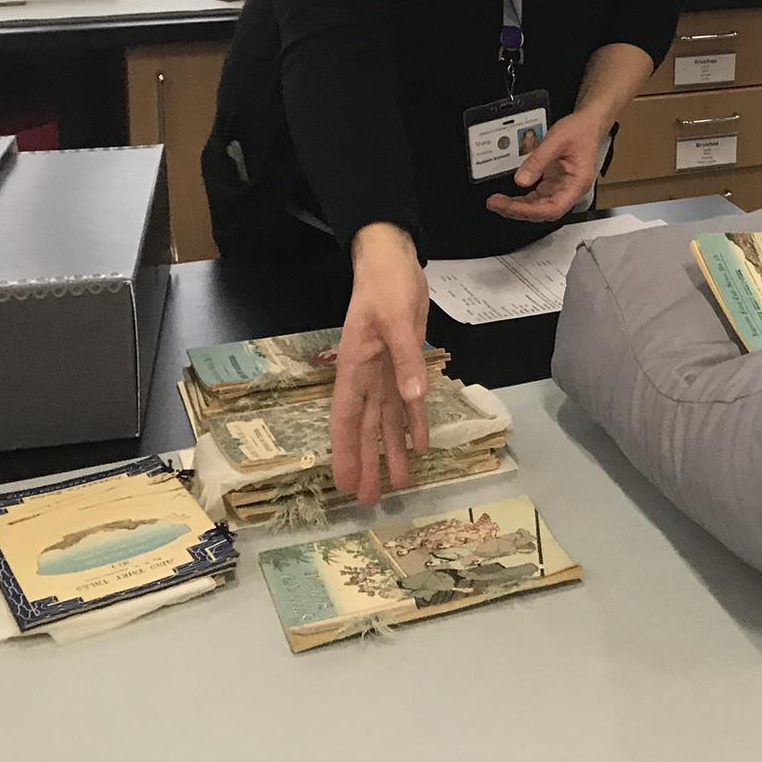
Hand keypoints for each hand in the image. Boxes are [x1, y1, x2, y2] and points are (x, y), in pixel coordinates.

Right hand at [332, 225, 432, 505]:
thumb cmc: (385, 286)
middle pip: (367, 429)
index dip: (346, 453)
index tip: (342, 484)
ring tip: (397, 484)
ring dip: (392, 450)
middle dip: (368, 464)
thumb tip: (412, 398)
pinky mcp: (405, 363)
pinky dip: (414, 422)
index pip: (348, 420)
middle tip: (368, 501)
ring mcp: (385, 372)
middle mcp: (368, 377)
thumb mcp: (396, 319)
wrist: (393, 260)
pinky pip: (408, 400)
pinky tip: (419, 445)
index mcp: (355, 368)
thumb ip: (406, 360)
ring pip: (387, 421)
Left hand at [486, 111, 605, 221]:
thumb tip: (520, 180)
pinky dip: (522, 199)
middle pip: (543, 211)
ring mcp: (561, 188)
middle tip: (495, 203)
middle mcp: (570, 190)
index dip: (530, 211)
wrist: (588, 123)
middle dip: (517, 210)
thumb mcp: (557, 140)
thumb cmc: (581, 131)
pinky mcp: (554, 183)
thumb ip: (538, 160)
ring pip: (538, 207)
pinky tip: (509, 197)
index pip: (553, 208)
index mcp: (577, 183)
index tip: (510, 206)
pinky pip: (537, 197)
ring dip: (517, 207)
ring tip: (497, 201)